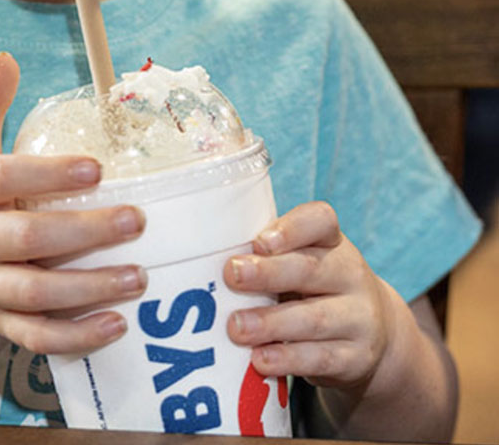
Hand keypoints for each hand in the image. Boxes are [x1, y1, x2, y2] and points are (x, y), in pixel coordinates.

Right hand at [0, 52, 146, 354]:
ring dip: (89, 288)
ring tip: (141, 276)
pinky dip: (76, 337)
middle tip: (138, 220)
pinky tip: (118, 324)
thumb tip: (6, 56)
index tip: (97, 167)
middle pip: (26, 240)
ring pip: (35, 295)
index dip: (47, 174)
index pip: (2, 179)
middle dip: (84, 233)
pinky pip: (37, 338)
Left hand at [224, 202, 392, 389]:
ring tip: (237, 327)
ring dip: (271, 323)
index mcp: (332, 242)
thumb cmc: (316, 288)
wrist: (375, 335)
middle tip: (232, 276)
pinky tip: (260, 360)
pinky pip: (321, 358)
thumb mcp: (303, 262)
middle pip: (310, 269)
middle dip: (268, 273)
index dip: (290, 228)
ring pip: (315, 318)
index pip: (321, 220)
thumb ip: (268, 257)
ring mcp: (358, 317)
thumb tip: (204, 262)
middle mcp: (350, 274)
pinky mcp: (356, 357)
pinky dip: (288, 359)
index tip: (259, 242)